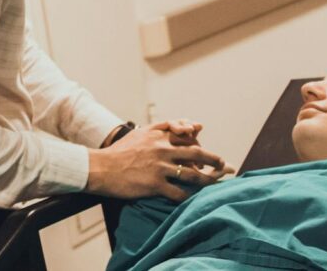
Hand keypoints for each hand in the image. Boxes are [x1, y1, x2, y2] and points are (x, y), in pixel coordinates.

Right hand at [86, 121, 231, 201]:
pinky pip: (178, 193)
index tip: (209, 151)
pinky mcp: (154, 185)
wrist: (101, 168)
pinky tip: (195, 200)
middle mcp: (162, 149)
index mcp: (158, 136)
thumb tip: (180, 127)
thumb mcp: (139, 133)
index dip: (201, 143)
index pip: (187, 137)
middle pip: (196, 154)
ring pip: (192, 175)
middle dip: (214, 161)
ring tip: (216, 184)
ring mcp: (159, 168)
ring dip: (208, 181)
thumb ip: (160, 128)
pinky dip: (189, 197)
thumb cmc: (119, 151)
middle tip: (225, 166)